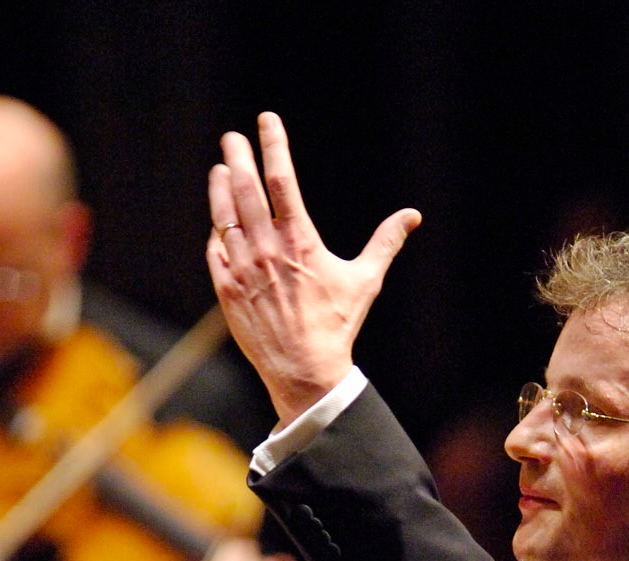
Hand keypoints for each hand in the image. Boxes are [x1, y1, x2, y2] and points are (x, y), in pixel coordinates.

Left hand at [206, 112, 420, 424]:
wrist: (304, 371)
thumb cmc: (336, 325)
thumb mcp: (365, 280)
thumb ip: (385, 243)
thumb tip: (412, 216)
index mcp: (300, 241)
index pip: (282, 179)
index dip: (274, 144)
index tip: (267, 120)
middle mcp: (266, 249)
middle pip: (245, 189)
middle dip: (238, 157)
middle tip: (233, 138)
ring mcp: (242, 268)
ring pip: (224, 215)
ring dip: (220, 187)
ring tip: (220, 168)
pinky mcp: (226, 289)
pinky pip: (216, 249)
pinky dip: (217, 230)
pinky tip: (219, 219)